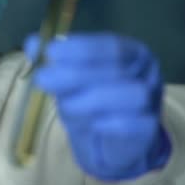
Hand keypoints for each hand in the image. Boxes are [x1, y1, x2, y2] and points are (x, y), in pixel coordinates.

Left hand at [24, 31, 170, 181]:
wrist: (111, 141)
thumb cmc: (90, 101)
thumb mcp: (69, 80)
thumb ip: (54, 62)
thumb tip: (33, 43)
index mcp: (130, 52)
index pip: (109, 45)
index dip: (80, 47)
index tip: (50, 51)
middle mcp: (146, 72)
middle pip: (116, 68)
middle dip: (76, 73)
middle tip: (43, 78)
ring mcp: (152, 100)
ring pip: (131, 94)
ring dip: (92, 99)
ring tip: (66, 105)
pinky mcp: (150, 128)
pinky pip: (135, 123)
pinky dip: (110, 123)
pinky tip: (92, 123)